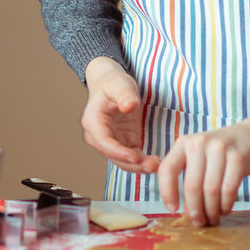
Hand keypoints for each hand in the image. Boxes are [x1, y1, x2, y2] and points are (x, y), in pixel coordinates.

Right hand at [80, 57, 159, 174]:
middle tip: (152, 165)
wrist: (111, 85)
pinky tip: (155, 162)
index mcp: (92, 121)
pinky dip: (142, 162)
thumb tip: (129, 106)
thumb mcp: (120, 84)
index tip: (135, 157)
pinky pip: (131, 158)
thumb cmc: (113, 83)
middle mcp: (97, 135)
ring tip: (157, 165)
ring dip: (138, 166)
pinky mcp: (122, 144)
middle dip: (132, 163)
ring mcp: (109, 141)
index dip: (118, 152)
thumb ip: (125, 94)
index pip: (103, 141)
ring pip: (122, 161)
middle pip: (113, 155)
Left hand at [157, 110, 249, 226]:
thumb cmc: (222, 151)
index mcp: (184, 143)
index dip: (167, 192)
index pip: (168, 169)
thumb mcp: (199, 154)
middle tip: (198, 223)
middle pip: (192, 186)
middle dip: (194, 210)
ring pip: (210, 191)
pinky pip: (228, 190)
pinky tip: (224, 210)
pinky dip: (225, 205)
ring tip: (212, 219)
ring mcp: (220, 149)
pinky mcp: (239, 158)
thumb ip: (187, 173)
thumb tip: (180, 208)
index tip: (173, 209)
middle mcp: (200, 143)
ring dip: (211, 211)